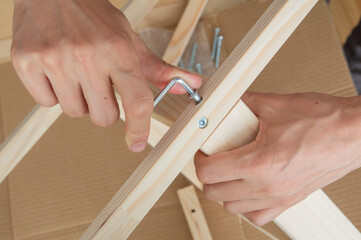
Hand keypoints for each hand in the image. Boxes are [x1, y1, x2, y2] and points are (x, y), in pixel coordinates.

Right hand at [11, 0, 200, 151]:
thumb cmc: (93, 16)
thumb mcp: (129, 39)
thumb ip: (158, 69)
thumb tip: (188, 84)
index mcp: (118, 51)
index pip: (137, 102)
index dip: (140, 129)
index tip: (136, 142)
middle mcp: (87, 56)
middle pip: (104, 117)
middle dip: (105, 108)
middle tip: (100, 86)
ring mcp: (55, 59)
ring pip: (75, 112)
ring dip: (79, 100)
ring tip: (77, 73)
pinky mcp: (27, 62)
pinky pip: (46, 102)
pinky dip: (53, 93)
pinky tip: (57, 71)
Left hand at [195, 92, 360, 225]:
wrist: (353, 134)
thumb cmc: (322, 120)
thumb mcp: (275, 104)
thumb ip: (243, 103)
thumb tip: (225, 101)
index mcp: (259, 162)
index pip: (209, 172)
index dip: (199, 159)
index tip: (203, 151)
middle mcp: (266, 185)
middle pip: (214, 193)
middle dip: (208, 175)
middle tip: (214, 159)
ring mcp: (278, 197)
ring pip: (232, 207)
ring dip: (224, 190)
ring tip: (230, 172)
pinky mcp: (289, 201)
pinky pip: (257, 216)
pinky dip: (246, 206)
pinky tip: (249, 188)